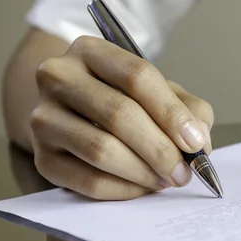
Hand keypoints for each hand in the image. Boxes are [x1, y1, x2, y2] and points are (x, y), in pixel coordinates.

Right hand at [30, 36, 212, 199]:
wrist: (71, 111)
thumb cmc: (120, 98)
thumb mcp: (155, 89)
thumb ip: (186, 108)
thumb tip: (199, 140)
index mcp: (90, 50)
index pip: (137, 76)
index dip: (171, 112)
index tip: (196, 142)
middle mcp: (58, 77)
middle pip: (119, 114)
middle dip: (160, 149)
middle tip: (184, 172)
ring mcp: (43, 117)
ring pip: (100, 150)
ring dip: (143, 171)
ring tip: (166, 180)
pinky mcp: (41, 156)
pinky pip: (87, 181)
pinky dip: (122, 190)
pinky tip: (141, 188)